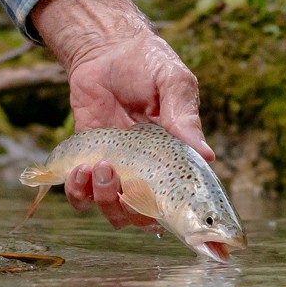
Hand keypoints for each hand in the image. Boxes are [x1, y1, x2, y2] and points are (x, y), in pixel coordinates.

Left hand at [31, 0, 212, 229]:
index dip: (191, 225)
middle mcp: (148, 172)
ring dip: (102, 199)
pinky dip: (78, 193)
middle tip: (116, 175)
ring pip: (112, 211)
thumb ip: (184, 117)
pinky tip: (79, 170)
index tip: (195, 238)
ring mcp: (117, 170)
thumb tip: (207, 155)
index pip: (186, 200)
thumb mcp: (173, 83)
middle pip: (144, 215)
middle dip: (130, 208)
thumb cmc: (147, 63)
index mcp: (176, 158)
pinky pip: (81, 195)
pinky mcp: (87, 162)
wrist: (105, 48)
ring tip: (95, 168)